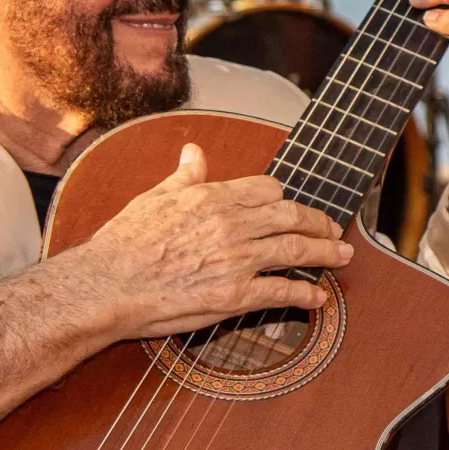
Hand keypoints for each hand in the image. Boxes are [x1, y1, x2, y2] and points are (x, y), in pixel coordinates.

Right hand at [61, 143, 351, 339]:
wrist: (106, 286)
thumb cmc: (123, 244)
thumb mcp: (154, 197)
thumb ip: (184, 176)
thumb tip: (195, 152)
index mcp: (212, 197)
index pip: (267, 189)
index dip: (283, 198)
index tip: (291, 206)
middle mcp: (232, 225)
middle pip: (292, 217)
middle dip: (319, 222)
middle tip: (334, 230)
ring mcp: (237, 260)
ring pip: (296, 250)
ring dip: (326, 253)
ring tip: (342, 256)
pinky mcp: (235, 295)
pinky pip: (281, 292)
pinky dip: (305, 295)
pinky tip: (318, 297)